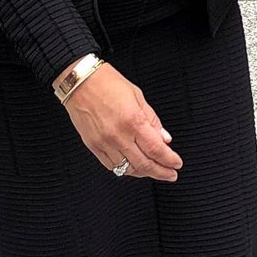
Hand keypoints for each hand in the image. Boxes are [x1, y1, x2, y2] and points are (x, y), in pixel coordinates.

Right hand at [60, 62, 182, 181]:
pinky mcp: (93, 146)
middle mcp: (119, 135)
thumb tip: (164, 138)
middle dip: (161, 172)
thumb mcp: (138, 96)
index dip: (170, 160)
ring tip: (152, 170)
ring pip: (128, 169)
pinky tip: (132, 166)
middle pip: (145, 164)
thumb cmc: (107, 82)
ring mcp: (105, 143)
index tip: (176, 164)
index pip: (157, 150)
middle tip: (170, 174)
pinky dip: (124, 169)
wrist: (79, 81)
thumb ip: (152, 120)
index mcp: (133, 120)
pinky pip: (111, 166)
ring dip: (144, 172)